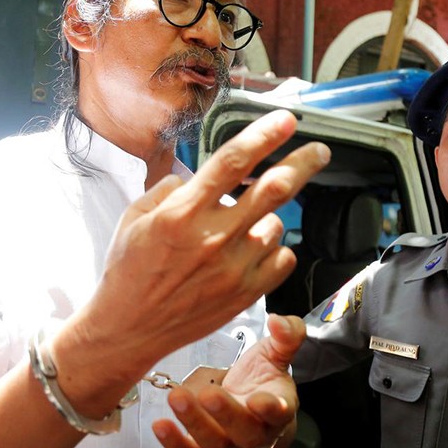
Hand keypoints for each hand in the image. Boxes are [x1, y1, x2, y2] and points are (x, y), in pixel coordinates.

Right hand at [52, 112, 328, 416]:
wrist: (129, 328)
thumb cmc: (128, 270)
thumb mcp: (134, 217)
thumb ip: (169, 189)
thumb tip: (197, 176)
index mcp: (182, 213)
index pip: (232, 162)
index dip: (265, 135)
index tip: (287, 120)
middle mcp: (213, 238)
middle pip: (275, 188)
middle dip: (303, 162)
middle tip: (318, 152)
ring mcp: (233, 268)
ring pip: (276, 224)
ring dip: (267, 217)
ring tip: (242, 228)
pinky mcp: (245, 294)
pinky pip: (281, 258)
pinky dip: (274, 248)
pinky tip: (251, 250)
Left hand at [152, 314, 305, 447]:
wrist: (252, 410)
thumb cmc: (264, 379)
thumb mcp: (276, 354)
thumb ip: (285, 337)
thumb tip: (279, 321)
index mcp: (279, 407)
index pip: (278, 412)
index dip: (269, 408)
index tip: (258, 399)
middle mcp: (256, 431)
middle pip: (244, 430)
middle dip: (225, 413)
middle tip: (208, 394)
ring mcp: (230, 442)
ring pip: (214, 441)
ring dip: (194, 422)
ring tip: (177, 398)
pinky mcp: (205, 447)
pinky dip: (174, 443)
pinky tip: (159, 426)